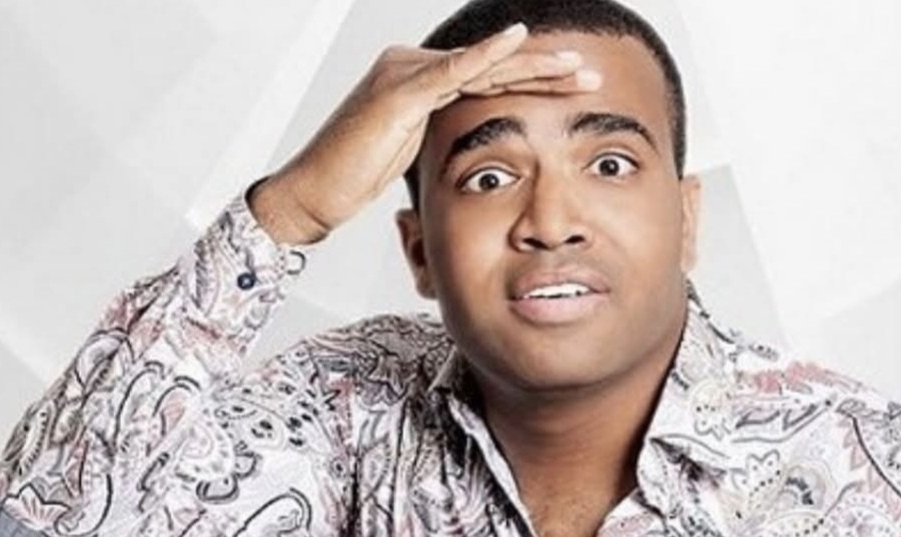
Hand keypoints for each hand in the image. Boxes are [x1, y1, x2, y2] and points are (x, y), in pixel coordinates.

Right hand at [250, 23, 600, 243]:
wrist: (311, 194)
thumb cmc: (351, 177)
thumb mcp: (409, 153)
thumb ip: (437, 137)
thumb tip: (468, 150)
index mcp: (422, 83)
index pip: (489, 78)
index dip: (534, 82)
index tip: (574, 90)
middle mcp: (414, 69)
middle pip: (493, 67)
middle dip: (546, 71)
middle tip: (590, 76)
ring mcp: (405, 74)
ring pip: (482, 65)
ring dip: (532, 65)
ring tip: (574, 64)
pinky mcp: (398, 91)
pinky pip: (450, 70)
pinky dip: (486, 56)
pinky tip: (516, 43)